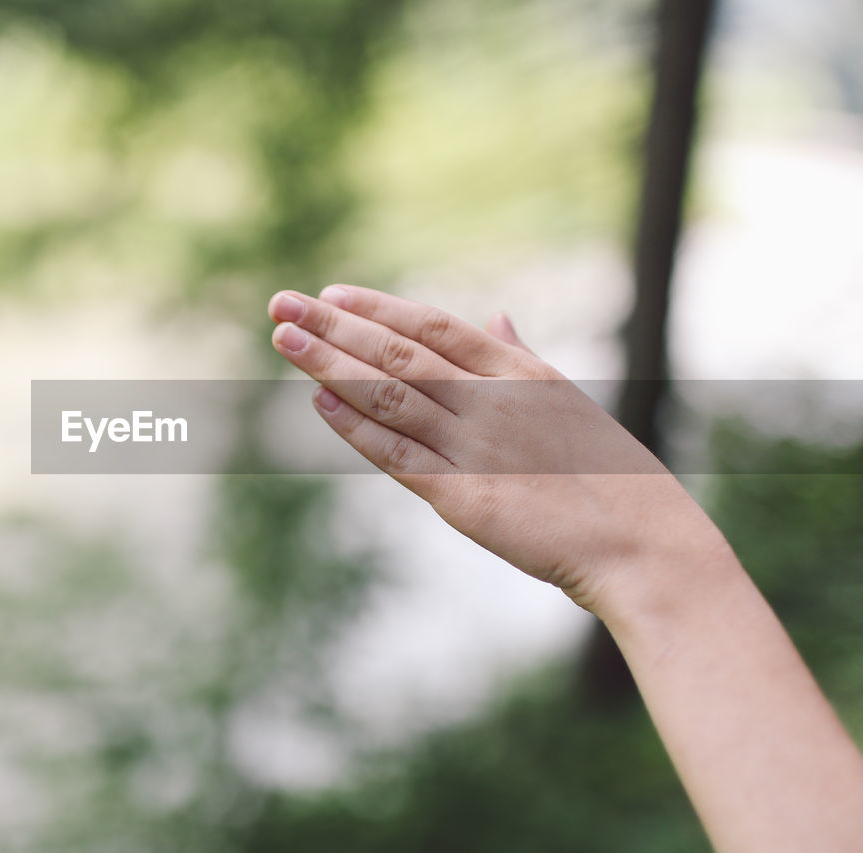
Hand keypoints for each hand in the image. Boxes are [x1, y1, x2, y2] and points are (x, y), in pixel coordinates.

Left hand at [267, 284, 724, 616]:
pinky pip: (398, 456)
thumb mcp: (564, 397)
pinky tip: (319, 402)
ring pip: (389, 395)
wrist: (643, 542)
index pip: (433, 325)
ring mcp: (476, 447)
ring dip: (331, 364)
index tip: (331, 292)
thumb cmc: (608, 472)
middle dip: (334, 325)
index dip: (378, 307)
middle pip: (398, 352)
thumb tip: (495, 314)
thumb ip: (518, 355)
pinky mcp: (464, 498)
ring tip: (284, 338)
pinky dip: (356, 428)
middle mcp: (491, 401)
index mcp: (519, 371)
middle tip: (281, 303)